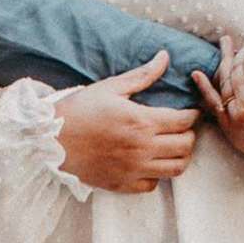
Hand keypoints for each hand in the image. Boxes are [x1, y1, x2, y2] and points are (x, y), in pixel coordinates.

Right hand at [57, 50, 197, 192]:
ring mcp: (134, 169)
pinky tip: (148, 162)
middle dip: (189, 135)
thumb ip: (142, 75)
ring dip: (179, 156)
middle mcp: (142, 148)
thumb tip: (165, 57)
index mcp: (142, 121)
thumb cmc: (79, 111)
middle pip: (186, 146)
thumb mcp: (110, 88)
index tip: (189, 112)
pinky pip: (153, 185)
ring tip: (170, 147)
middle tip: (181, 128)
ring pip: (176, 169)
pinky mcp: (123, 184)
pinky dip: (156, 174)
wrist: (50, 141)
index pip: (185, 121)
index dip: (193, 115)